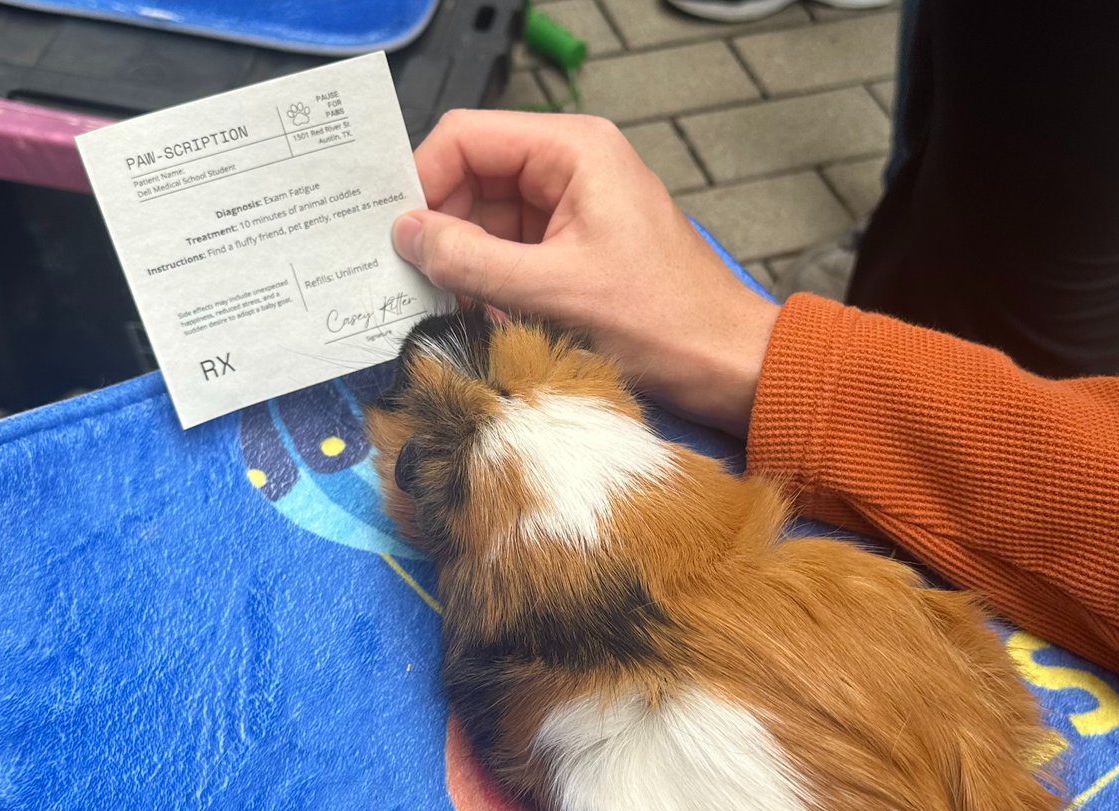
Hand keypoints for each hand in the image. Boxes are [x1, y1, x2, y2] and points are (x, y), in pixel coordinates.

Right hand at [393, 110, 777, 436]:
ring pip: (488, 221)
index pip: (467, 137)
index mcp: (572, 150)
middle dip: (440, 228)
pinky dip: (488, 283)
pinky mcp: (575, 251)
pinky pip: (512, 254)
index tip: (394, 235)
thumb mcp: (552, 292)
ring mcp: (573, 211)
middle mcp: (570, 168)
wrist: (724, 365)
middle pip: (473, 178)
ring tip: (440, 304)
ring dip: (462, 262)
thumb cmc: (662, 322)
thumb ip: (471, 260)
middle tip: (408, 278)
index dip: (422, 180)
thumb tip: (407, 235)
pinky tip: (476, 316)